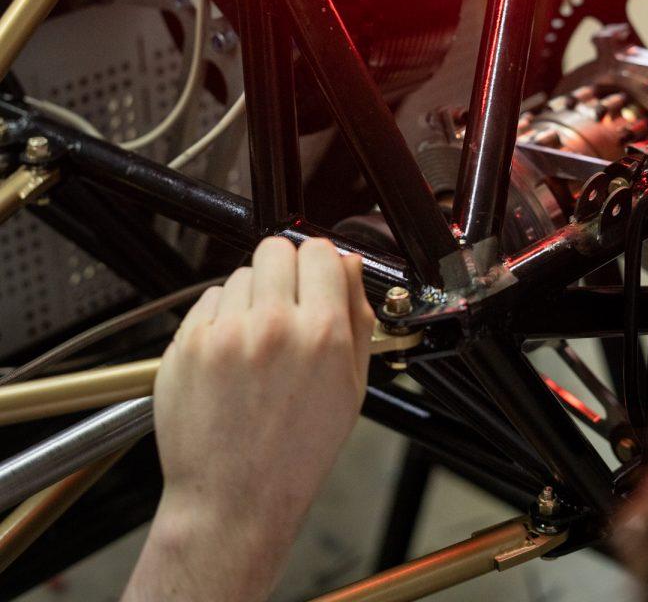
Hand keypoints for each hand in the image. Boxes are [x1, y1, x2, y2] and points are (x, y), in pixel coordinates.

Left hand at [123, 237, 374, 601]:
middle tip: (284, 306)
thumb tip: (348, 265)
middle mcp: (273, 326)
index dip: (321, 264)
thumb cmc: (294, 455)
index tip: (317, 279)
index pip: (321, 251)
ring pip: (241, 274)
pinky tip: (230, 356)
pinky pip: (209, 300)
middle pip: (277, 248)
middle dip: (284, 270)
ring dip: (250, 296)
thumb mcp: (351, 388)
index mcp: (321, 334)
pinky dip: (220, 318)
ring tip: (255, 343)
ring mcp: (225, 333)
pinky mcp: (188, 344)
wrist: (233, 501)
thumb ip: (357, 316)